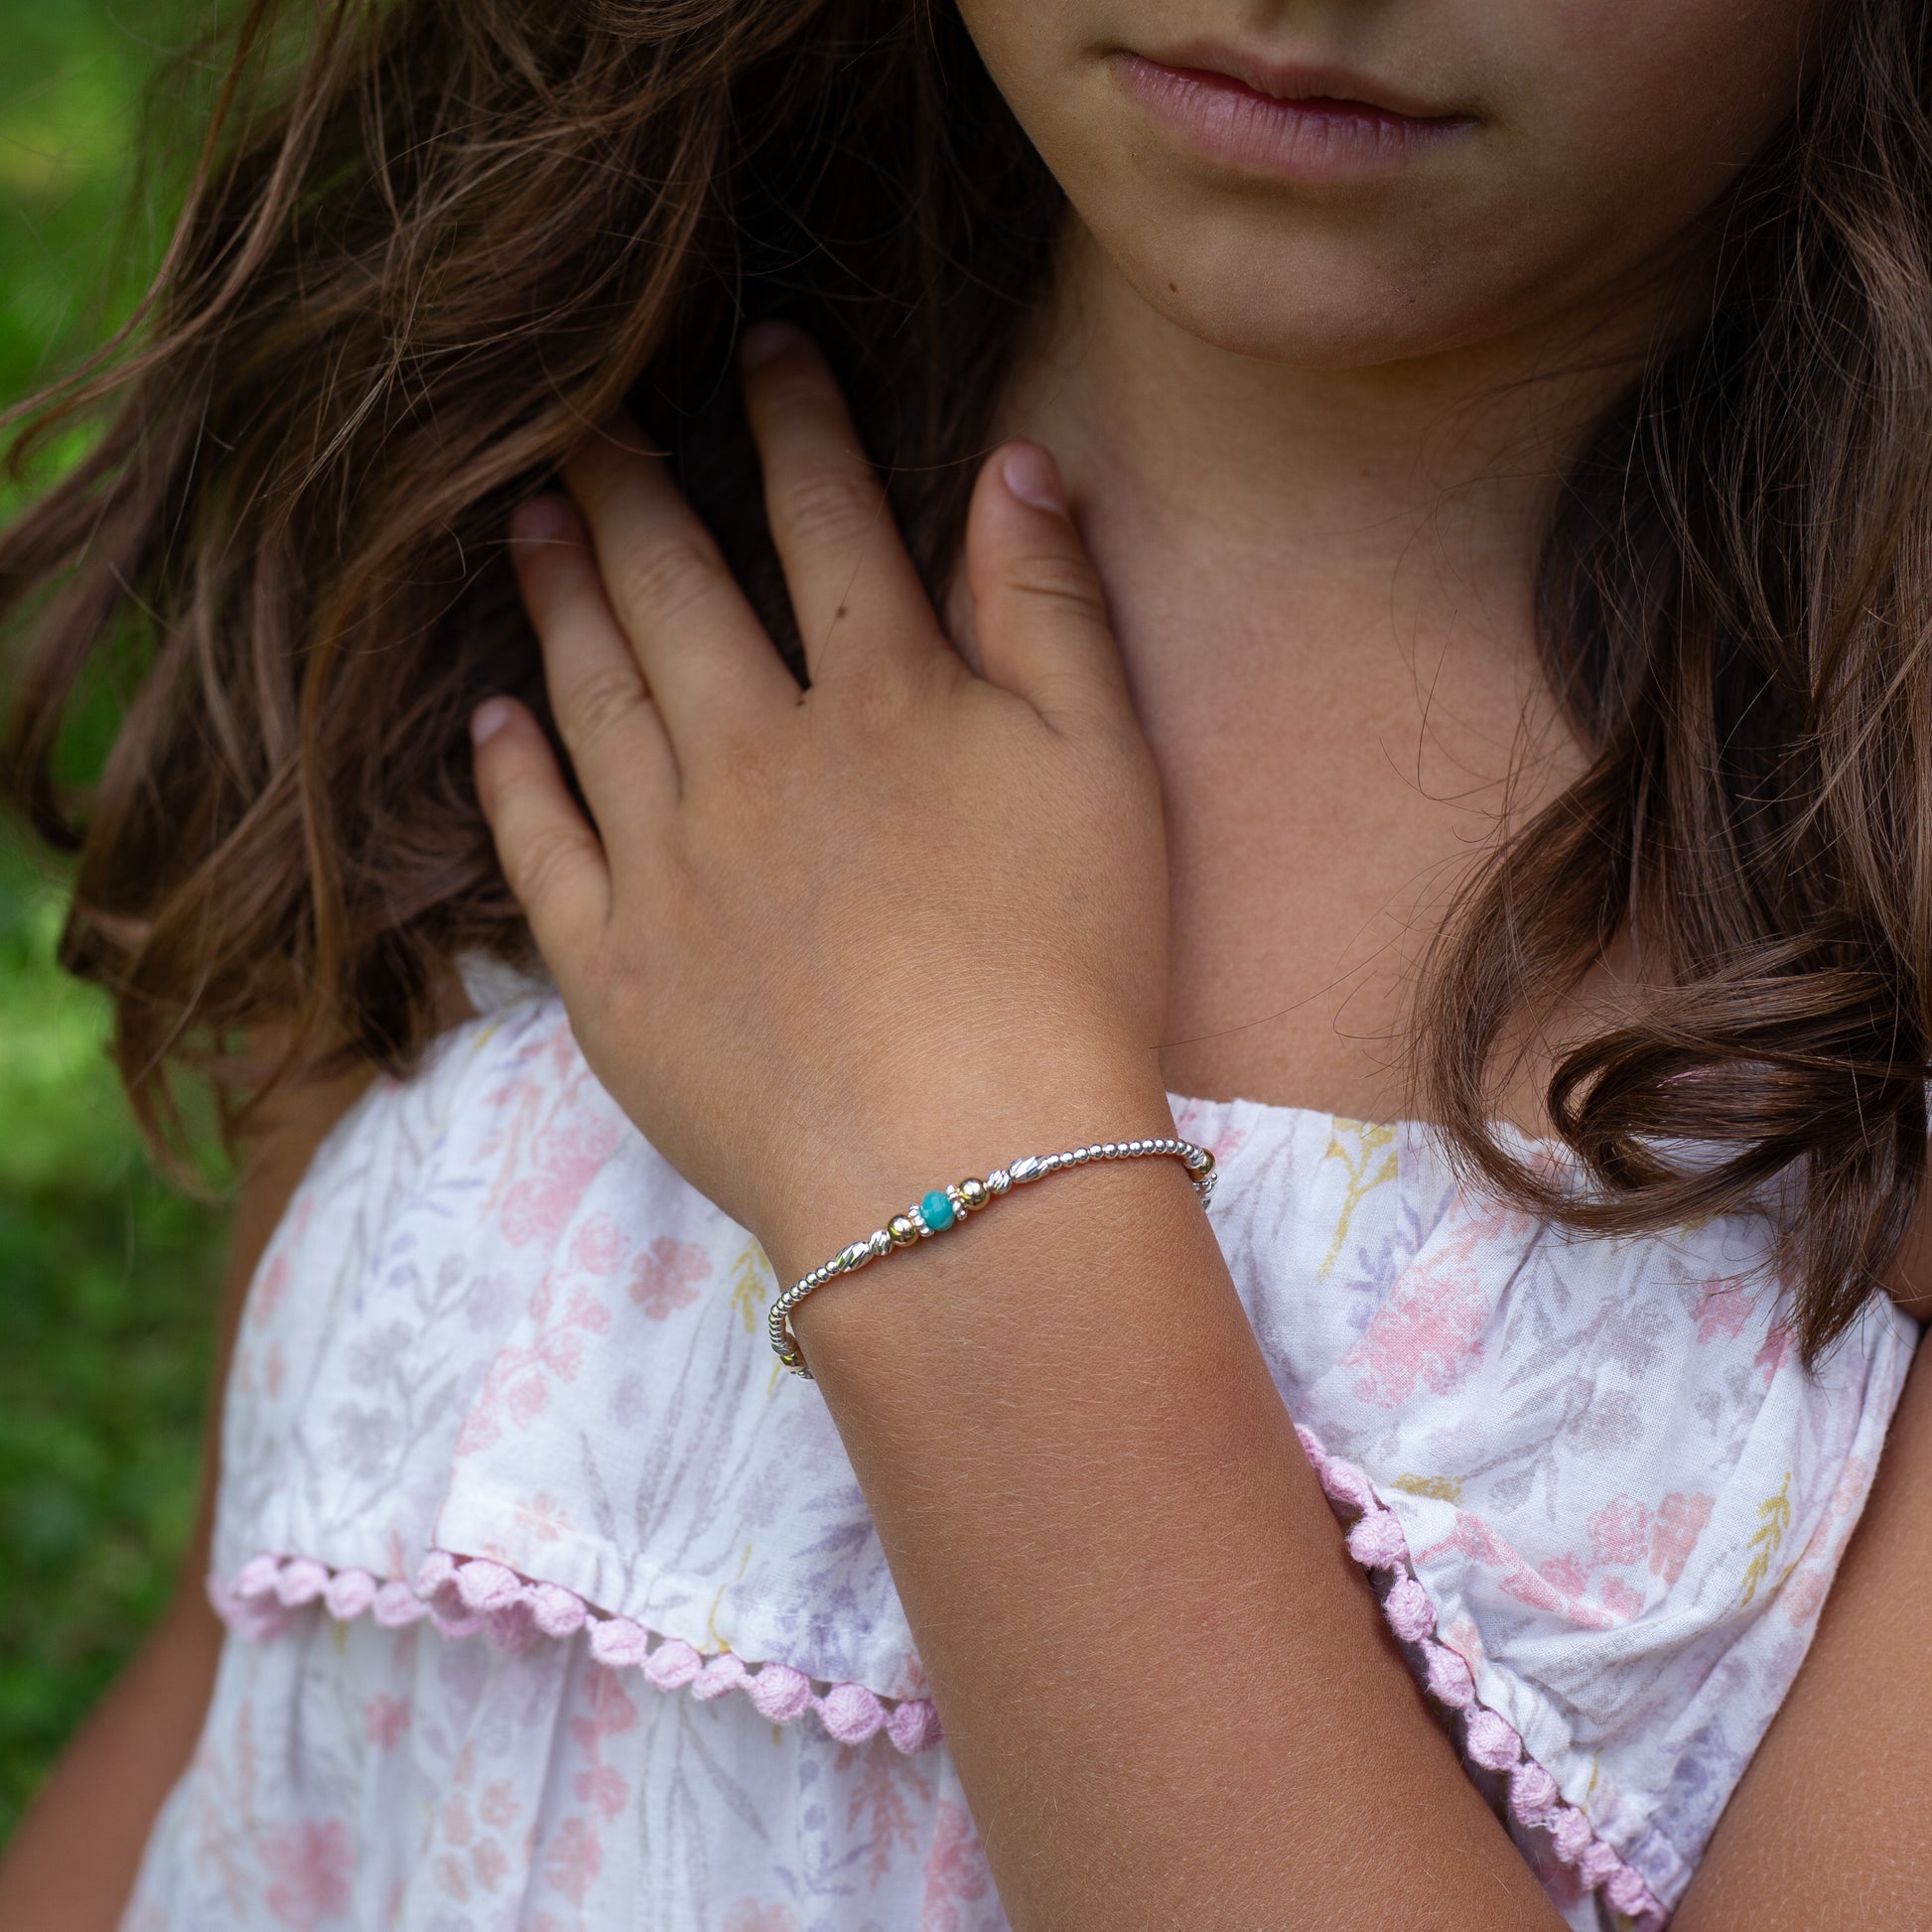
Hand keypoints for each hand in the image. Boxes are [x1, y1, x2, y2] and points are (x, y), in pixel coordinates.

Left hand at [470, 324, 1172, 1280]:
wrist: (971, 1173)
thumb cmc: (1071, 972)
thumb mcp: (1109, 773)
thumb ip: (1054, 610)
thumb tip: (1014, 462)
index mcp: (881, 702)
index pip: (827, 521)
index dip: (796, 422)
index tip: (763, 349)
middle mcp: (753, 757)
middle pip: (673, 588)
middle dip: (627, 488)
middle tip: (577, 423)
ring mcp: (667, 862)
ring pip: (591, 692)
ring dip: (554, 597)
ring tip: (526, 526)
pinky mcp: (613, 970)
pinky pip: (541, 846)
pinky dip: (510, 773)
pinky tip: (490, 722)